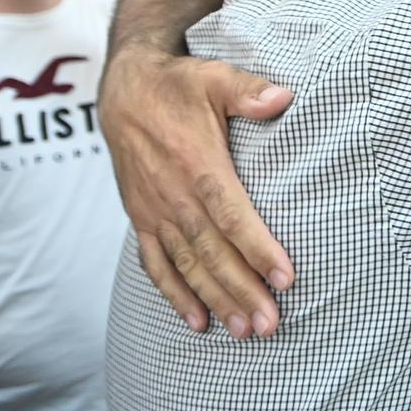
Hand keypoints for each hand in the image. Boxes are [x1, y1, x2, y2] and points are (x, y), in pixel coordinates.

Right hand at [98, 43, 294, 337]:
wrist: (124, 90)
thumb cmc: (179, 85)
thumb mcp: (215, 78)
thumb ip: (248, 91)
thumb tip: (283, 97)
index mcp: (198, 166)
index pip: (233, 215)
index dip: (258, 248)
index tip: (285, 278)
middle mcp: (175, 197)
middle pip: (213, 252)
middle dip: (243, 290)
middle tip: (270, 325)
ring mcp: (155, 212)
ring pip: (188, 266)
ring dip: (216, 300)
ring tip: (244, 331)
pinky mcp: (142, 218)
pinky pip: (156, 264)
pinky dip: (175, 294)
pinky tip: (197, 321)